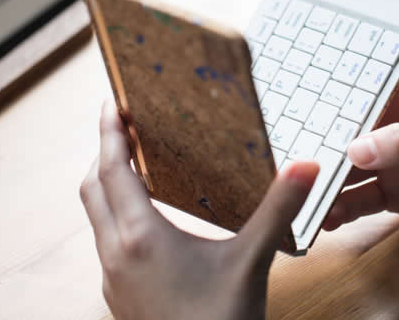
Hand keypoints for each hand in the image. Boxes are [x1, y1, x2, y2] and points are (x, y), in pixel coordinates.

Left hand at [80, 101, 318, 319]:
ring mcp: (112, 278)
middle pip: (93, 188)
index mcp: (141, 237)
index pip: (112, 169)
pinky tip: (144, 220)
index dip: (109, 132)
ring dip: (107, 184)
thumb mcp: (252, 259)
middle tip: (121, 125)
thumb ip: (278, 209)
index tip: (110, 103)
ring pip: (95, 217)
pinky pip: (105, 242)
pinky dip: (115, 215)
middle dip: (103, 152)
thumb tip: (305, 166)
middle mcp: (116, 254)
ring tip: (131, 164)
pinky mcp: (118, 295)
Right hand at [323, 69, 398, 230]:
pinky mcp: (394, 194)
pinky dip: (342, 208)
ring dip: (329, 182)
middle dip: (325, 141)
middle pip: (353, 130)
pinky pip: (360, 199)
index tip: (308, 96)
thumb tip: (358, 148)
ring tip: (309, 195)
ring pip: (350, 168)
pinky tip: (328, 216)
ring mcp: (394, 162)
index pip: (373, 84)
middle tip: (298, 154)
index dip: (342, 88)